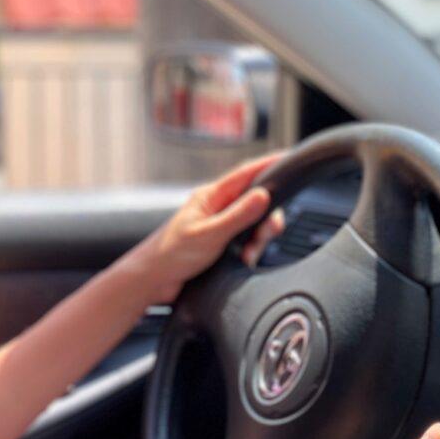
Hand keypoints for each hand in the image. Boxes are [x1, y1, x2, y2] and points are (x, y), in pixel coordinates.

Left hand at [120, 153, 287, 302]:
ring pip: (252, 225)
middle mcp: (216, 208)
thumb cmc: (171, 255)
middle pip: (255, 202)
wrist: (152, 281)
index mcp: (210, 197)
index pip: (245, 174)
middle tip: (266, 234)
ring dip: (256, 240)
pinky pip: (244, 242)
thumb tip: (263, 195)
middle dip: (266, 219)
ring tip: (247, 255)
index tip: (287, 157)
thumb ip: (237, 216)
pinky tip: (243, 262)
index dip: (267, 164)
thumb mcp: (209, 235)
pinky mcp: (219, 245)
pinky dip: (249, 252)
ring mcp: (218, 226)